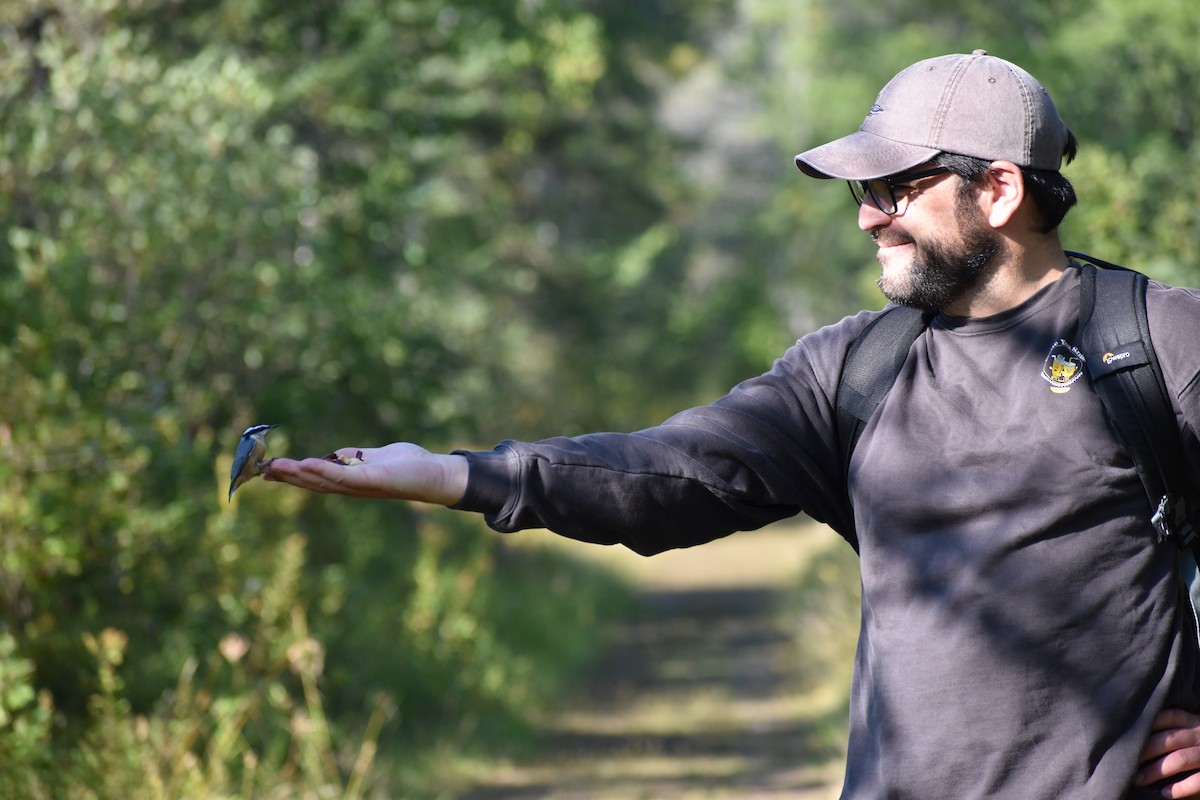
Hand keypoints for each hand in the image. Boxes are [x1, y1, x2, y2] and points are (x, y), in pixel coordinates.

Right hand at [263, 442, 468, 506]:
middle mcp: (353, 487)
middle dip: (287, 476)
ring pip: (324, 481)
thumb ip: (354, 458)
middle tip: (261, 470)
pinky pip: (344, 475)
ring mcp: (362, 486)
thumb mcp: (374, 458)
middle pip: (313, 483)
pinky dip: (324, 470)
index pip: (316, 479)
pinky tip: (307, 463)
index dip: (292, 475)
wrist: (435, 474)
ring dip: (299, 474)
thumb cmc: (408, 466)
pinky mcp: (373, 480)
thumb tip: (334, 455)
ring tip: (276, 466)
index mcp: (351, 482)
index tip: (268, 469)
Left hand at [1136, 708, 1199, 797]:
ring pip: (1180, 760)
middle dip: (1145, 751)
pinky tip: (1165, 793)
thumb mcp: (1193, 728)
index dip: (1148, 724)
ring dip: (1156, 770)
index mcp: (1193, 722)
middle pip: (1169, 739)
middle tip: (1126, 761)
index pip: (1168, 717)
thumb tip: (1139, 734)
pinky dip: (1181, 787)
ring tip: (1138, 780)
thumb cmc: (1199, 741)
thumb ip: (1174, 729)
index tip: (1127, 733)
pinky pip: (1198, 780)